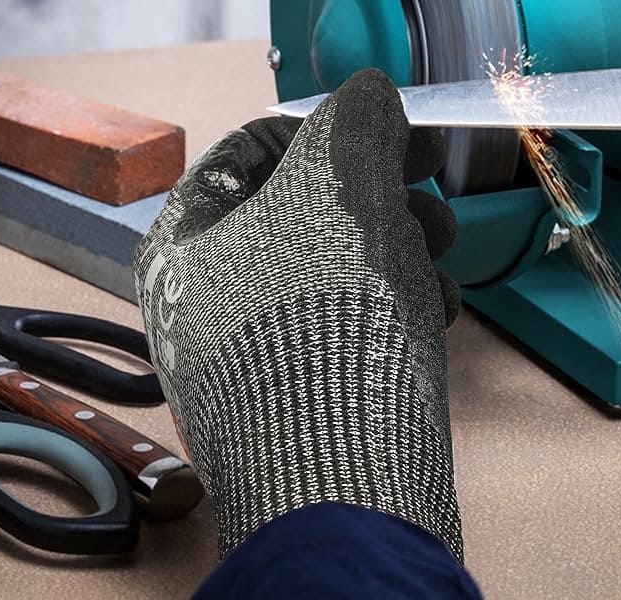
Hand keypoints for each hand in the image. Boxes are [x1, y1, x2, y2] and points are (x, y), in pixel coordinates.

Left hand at [132, 69, 463, 560]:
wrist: (343, 483)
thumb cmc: (319, 334)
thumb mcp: (341, 187)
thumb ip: (355, 125)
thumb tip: (368, 103)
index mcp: (180, 247)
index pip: (247, 155)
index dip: (326, 130)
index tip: (385, 133)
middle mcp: (202, 308)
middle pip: (298, 217)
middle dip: (378, 196)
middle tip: (427, 192)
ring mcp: (250, 364)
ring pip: (333, 276)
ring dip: (400, 250)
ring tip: (440, 254)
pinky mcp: (300, 407)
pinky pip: (346, 336)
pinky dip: (395, 312)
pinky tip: (436, 311)